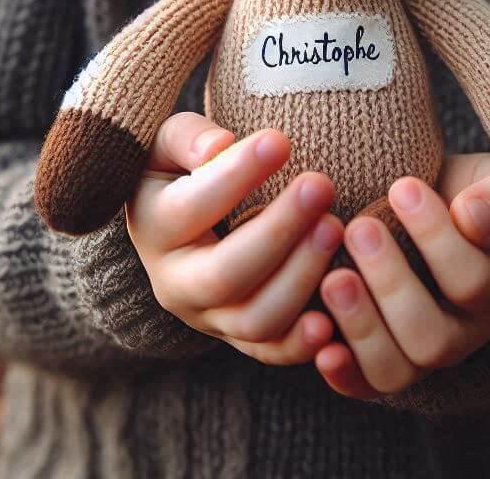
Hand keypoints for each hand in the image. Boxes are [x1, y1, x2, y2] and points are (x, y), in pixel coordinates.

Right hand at [126, 112, 343, 364]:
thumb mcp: (169, 144)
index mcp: (154, 227)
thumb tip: (219, 147)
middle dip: (278, 231)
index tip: (280, 140)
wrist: (177, 227)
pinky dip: (303, 343)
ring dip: (301, 276)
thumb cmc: (182, 170)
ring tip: (336, 226)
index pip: (191, 207)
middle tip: (321, 184)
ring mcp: (208, 317)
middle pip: (224, 275)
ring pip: (255, 319)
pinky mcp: (240, 338)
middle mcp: (175, 283)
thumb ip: (189, 137)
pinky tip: (334, 316)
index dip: (236, 175)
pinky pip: (272, 353)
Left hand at [315, 153, 489, 397]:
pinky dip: (344, 372)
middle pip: (433, 337)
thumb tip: (472, 217)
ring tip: (332, 277)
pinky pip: (365, 386)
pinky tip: (320, 345)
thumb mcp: (488, 182)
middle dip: (392, 283)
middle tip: (358, 228)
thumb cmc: (454, 193)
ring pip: (397, 369)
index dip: (436, 236)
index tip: (401, 186)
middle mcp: (462, 333)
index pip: (471, 280)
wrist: (420, 212)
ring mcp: (420, 356)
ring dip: (362, 326)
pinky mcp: (381, 366)